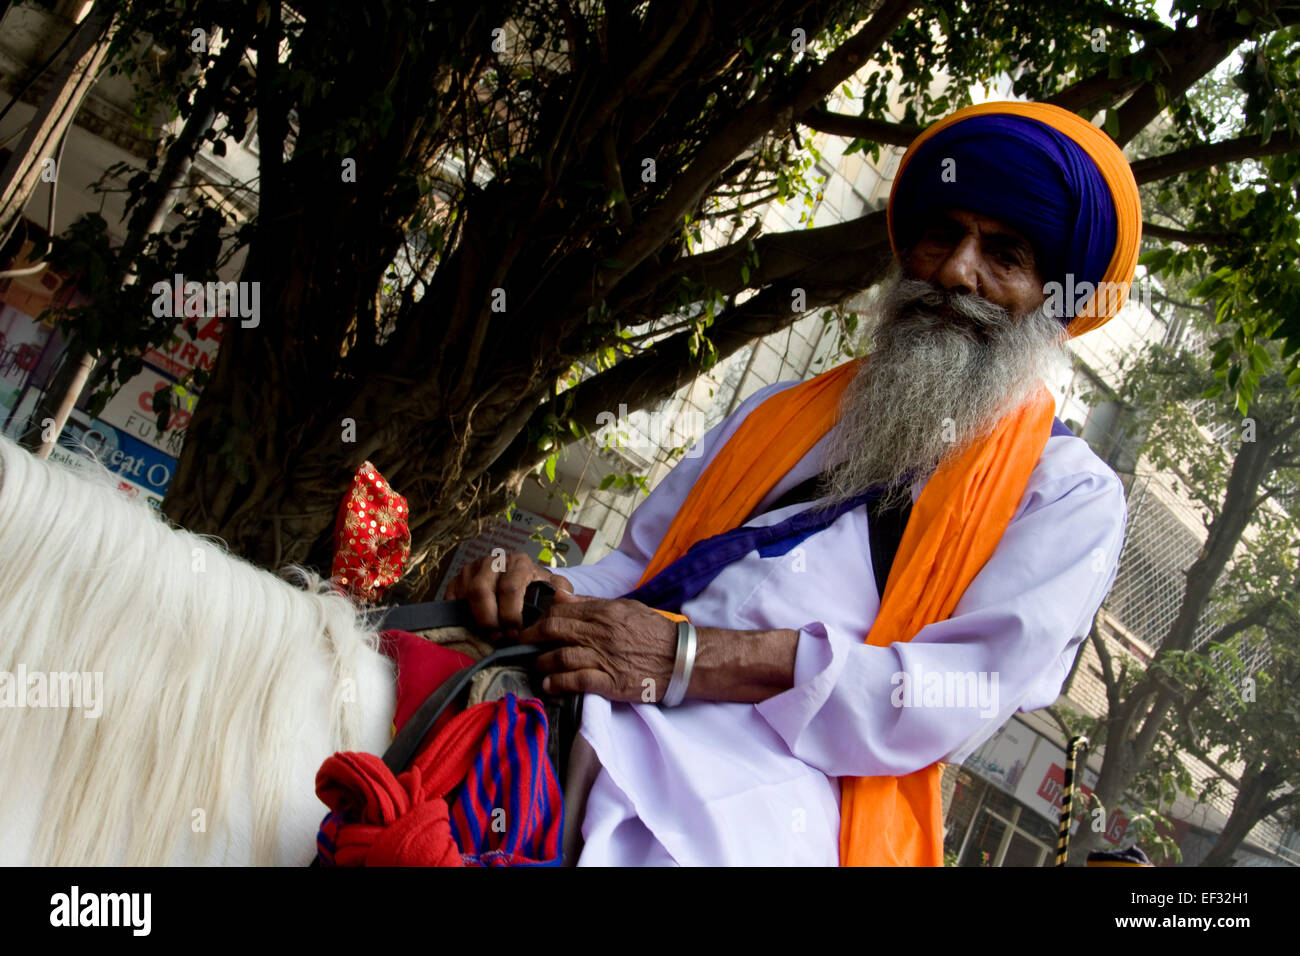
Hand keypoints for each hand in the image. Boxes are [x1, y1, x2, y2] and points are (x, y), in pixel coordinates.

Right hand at [444, 550, 573, 634]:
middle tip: (499, 638)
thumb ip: (562, 592)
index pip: (510, 588)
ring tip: (488, 636)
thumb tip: (561, 596)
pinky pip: (452, 599)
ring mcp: (472, 569)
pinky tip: (472, 629)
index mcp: (518, 562)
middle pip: (482, 591)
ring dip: (476, 619)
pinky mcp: (456, 580)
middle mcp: (493, 561)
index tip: (515, 635)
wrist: (519, 580)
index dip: (511, 615)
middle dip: (490, 620)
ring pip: (467, 594)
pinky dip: (459, 616)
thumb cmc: (536, 588)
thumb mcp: (553, 587)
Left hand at [524, 590, 678, 702]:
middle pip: (554, 631)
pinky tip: (548, 685)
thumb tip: (560, 596)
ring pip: (560, 657)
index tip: (531, 625)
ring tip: (536, 666)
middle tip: (522, 644)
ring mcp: (603, 658)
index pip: (561, 611)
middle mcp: (600, 633)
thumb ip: (591, 604)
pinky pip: (575, 681)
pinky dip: (557, 683)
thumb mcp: (626, 608)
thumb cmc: (654, 632)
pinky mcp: (609, 682)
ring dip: (542, 662)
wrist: (681, 658)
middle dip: (532, 638)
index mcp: (604, 612)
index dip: (540, 618)